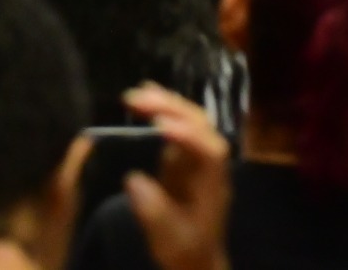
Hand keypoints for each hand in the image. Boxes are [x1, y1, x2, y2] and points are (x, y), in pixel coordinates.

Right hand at [122, 84, 231, 269]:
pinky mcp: (183, 160)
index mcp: (214, 184)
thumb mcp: (169, 240)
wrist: (195, 263)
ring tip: (138, 94)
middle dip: (172, 108)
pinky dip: (162, 112)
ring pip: (190, 121)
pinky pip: (177, 128)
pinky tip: (144, 101)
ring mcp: (197, 159)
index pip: (209, 151)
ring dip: (167, 104)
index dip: (188, 135)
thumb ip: (153, 211)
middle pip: (200, 126)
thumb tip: (133, 178)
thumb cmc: (186, 253)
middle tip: (137, 99)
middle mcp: (210, 164)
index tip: (160, 126)